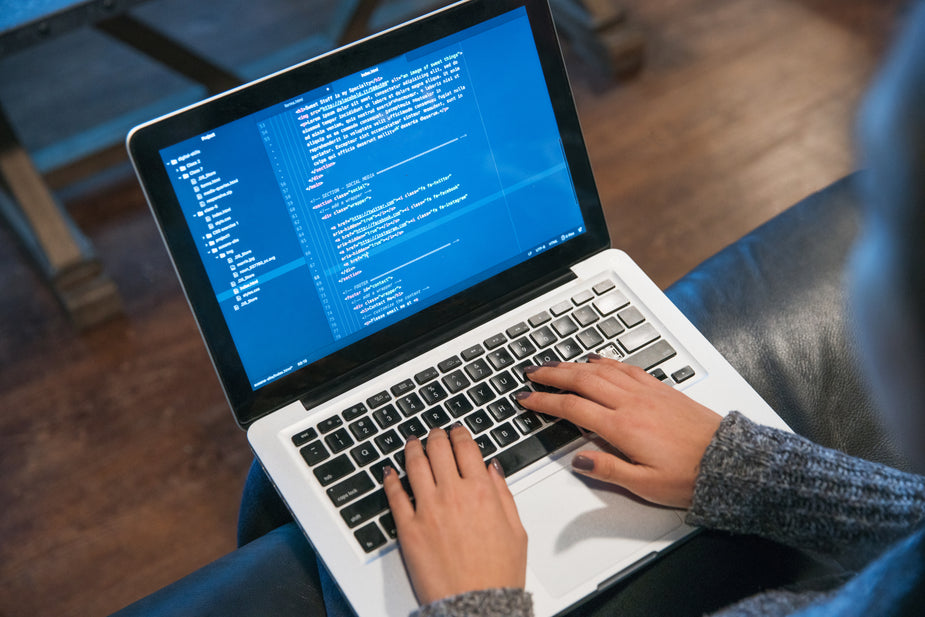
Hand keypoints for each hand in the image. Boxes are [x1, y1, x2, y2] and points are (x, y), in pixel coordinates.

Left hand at [383, 424, 527, 604]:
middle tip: (434, 433)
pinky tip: (390, 473)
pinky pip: (395, 496)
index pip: (466, 448)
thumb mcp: (516, 530)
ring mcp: (427, 510)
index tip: (457, 431)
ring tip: (412, 444)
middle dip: (436, 436)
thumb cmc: (498, 574)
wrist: (476, 606)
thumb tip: (493, 469)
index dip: (460, 434)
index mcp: (481, 492)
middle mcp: (452, 495)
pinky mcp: (408, 529)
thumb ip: (503, 494)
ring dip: (412, 449)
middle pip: (438, 450)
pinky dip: (391, 480)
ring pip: (414, 466)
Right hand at [517, 356, 721, 507]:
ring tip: (555, 364)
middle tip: (532, 373)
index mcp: (622, 427)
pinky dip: (606, 361)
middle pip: (582, 380)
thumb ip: (607, 469)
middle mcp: (631, 403)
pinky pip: (626, 367)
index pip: (572, 408)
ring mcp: (646, 392)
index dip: (545, 402)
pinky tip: (597, 359)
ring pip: (601, 370)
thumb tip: (578, 459)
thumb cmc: (689, 476)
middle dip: (552, 375)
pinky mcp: (661, 389)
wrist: (728, 460)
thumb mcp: (644, 485)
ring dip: (574, 364)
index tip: (527, 400)